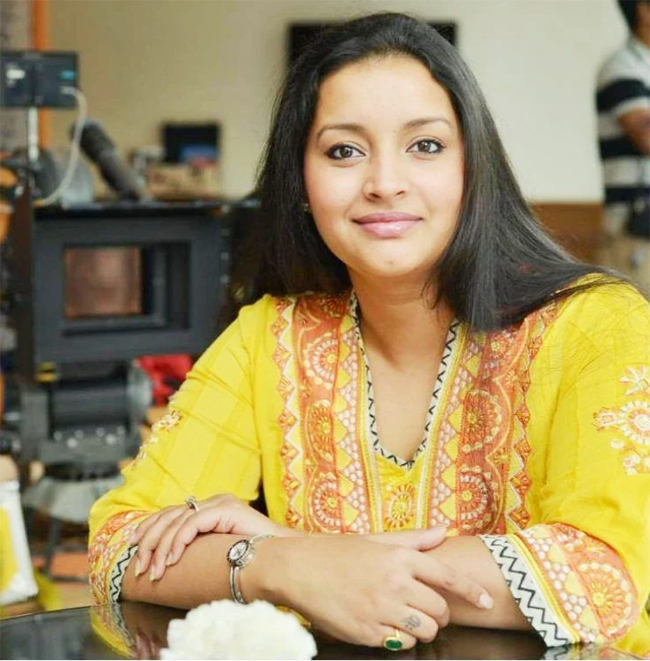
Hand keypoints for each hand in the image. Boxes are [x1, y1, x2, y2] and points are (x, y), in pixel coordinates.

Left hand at [129, 493, 301, 580]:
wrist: (279, 558)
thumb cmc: (253, 560)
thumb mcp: (217, 551)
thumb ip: (200, 548)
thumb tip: (170, 561)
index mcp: (212, 507)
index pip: (173, 512)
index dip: (151, 526)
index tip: (134, 545)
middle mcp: (215, 501)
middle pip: (171, 514)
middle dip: (150, 539)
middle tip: (140, 564)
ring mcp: (221, 502)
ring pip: (178, 520)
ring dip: (161, 547)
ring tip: (155, 570)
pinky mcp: (226, 509)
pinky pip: (192, 523)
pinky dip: (178, 542)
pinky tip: (172, 559)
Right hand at [249, 528, 493, 648]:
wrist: (298, 567)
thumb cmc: (338, 551)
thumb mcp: (375, 539)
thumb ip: (412, 539)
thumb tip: (443, 531)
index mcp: (399, 558)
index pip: (448, 578)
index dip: (472, 591)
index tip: (486, 601)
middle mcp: (394, 583)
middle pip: (440, 610)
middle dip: (439, 613)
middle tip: (426, 608)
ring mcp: (381, 609)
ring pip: (425, 630)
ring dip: (423, 627)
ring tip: (406, 617)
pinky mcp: (367, 632)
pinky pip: (401, 643)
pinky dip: (401, 638)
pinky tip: (386, 625)